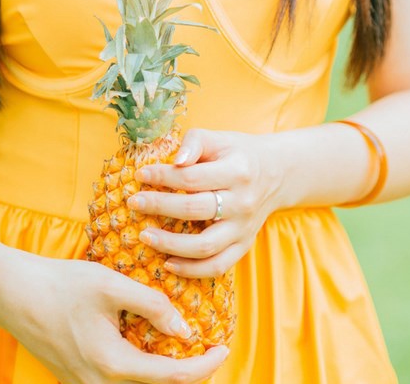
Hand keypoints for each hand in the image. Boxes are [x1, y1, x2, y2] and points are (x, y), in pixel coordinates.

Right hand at [0, 249, 229, 383]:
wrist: (11, 292)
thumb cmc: (60, 284)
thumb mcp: (111, 285)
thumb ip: (152, 306)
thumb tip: (185, 330)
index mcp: (112, 365)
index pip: (172, 378)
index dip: (203, 366)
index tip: (224, 347)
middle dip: (187, 374)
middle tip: (210, 351)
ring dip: (163, 373)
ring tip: (186, 349)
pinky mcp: (75, 377)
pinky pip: (118, 381)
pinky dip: (141, 369)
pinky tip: (151, 344)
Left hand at [129, 128, 282, 278]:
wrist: (276, 173)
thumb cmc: (238, 153)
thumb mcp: (219, 139)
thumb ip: (195, 143)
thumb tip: (175, 161)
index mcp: (237, 170)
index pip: (193, 177)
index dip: (164, 176)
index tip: (141, 175)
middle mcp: (243, 202)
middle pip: (195, 210)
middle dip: (160, 206)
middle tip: (134, 203)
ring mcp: (244, 228)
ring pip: (205, 245)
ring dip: (171, 244)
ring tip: (145, 236)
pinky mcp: (244, 245)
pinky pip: (218, 266)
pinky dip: (192, 270)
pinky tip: (168, 264)